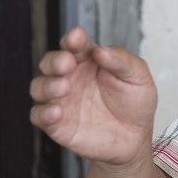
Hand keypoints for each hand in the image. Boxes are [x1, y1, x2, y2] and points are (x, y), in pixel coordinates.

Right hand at [29, 25, 158, 165]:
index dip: (73, 39)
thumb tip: (101, 50)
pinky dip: (43, 112)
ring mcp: (61, 100)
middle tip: (67, 63)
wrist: (135, 139)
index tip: (77, 38)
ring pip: (39, 87)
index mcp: (88, 60)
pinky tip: (57, 112)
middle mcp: (70, 76)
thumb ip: (122, 61)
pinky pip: (39, 115)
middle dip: (55, 60)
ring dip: (47, 85)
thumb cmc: (135, 103)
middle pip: (50, 62)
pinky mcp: (57, 123)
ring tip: (64, 87)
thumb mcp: (138, 78)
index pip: (75, 45)